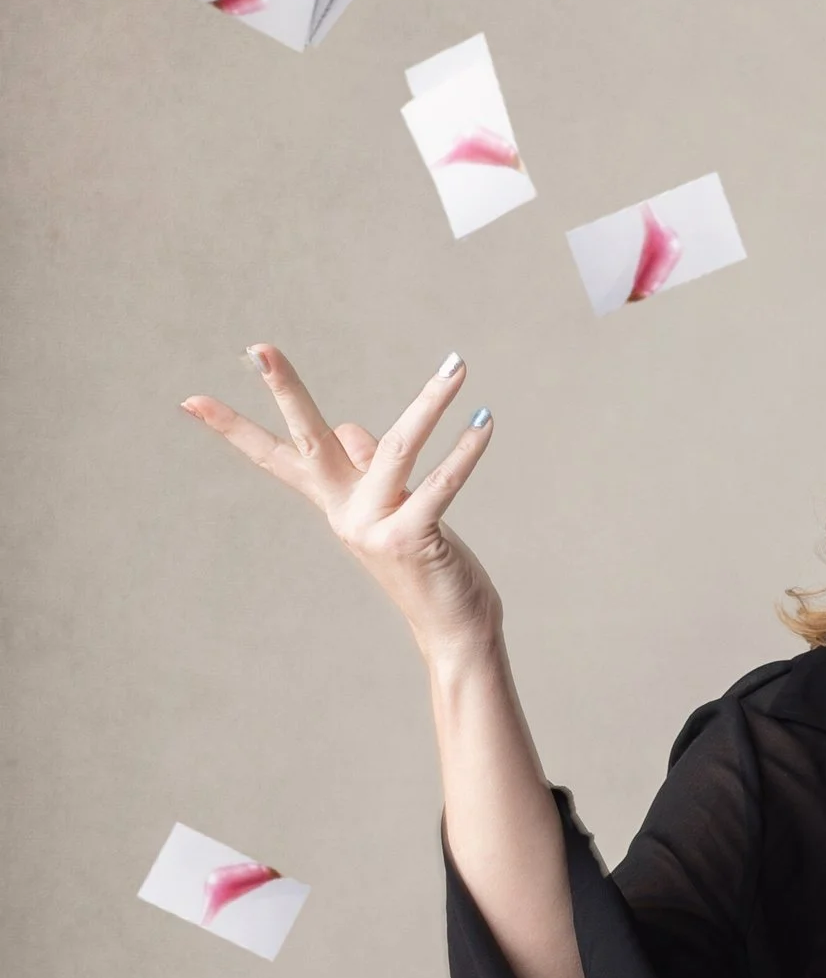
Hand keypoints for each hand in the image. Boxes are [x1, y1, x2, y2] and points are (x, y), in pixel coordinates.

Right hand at [181, 345, 502, 674]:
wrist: (452, 630)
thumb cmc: (425, 565)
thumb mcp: (389, 512)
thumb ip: (369, 470)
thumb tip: (352, 428)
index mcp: (335, 503)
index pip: (275, 458)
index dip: (232, 429)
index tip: (189, 400)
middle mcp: (346, 512)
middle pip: (309, 441)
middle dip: (285, 392)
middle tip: (258, 346)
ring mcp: (374, 527)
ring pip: (398, 447)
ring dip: (430, 402)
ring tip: (456, 365)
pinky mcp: (411, 538)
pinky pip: (441, 484)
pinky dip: (465, 451)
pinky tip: (484, 421)